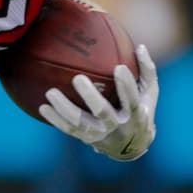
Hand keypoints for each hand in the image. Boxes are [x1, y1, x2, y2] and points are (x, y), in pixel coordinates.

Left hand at [39, 44, 158, 160]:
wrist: (132, 146)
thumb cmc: (142, 110)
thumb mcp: (149, 93)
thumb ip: (146, 70)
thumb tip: (140, 46)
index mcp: (136, 114)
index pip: (132, 100)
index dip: (126, 85)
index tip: (118, 67)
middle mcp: (118, 126)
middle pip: (102, 112)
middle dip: (90, 96)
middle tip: (77, 78)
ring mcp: (101, 134)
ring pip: (80, 123)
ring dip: (64, 109)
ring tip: (50, 92)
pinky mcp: (87, 139)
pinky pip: (69, 130)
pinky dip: (56, 120)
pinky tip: (42, 107)